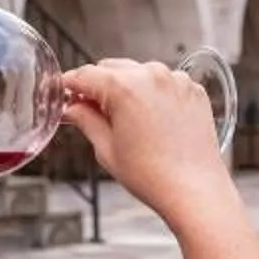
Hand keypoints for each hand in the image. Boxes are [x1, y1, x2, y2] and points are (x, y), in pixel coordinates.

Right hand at [60, 59, 235, 222]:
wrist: (195, 190)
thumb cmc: (152, 175)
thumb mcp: (107, 149)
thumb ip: (86, 120)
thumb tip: (72, 108)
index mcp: (124, 87)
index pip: (85, 75)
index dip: (69, 85)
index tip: (64, 95)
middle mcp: (152, 75)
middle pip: (111, 69)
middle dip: (98, 87)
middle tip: (90, 112)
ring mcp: (176, 80)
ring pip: (138, 73)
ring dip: (126, 88)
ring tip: (125, 121)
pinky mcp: (193, 90)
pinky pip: (164, 83)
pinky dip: (153, 94)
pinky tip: (152, 121)